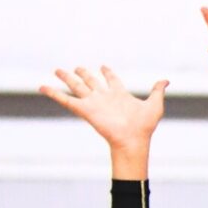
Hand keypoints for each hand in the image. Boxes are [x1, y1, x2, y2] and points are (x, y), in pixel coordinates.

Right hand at [39, 66, 166, 152]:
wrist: (133, 141)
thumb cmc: (144, 127)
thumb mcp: (154, 106)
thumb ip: (157, 91)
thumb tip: (166, 80)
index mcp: (119, 94)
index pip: (111, 80)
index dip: (108, 72)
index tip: (103, 67)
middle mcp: (104, 97)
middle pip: (91, 81)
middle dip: (84, 73)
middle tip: (76, 67)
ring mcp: (93, 103)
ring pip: (77, 86)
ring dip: (67, 78)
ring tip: (57, 70)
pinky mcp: (85, 110)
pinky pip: (65, 100)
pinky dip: (53, 93)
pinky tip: (41, 87)